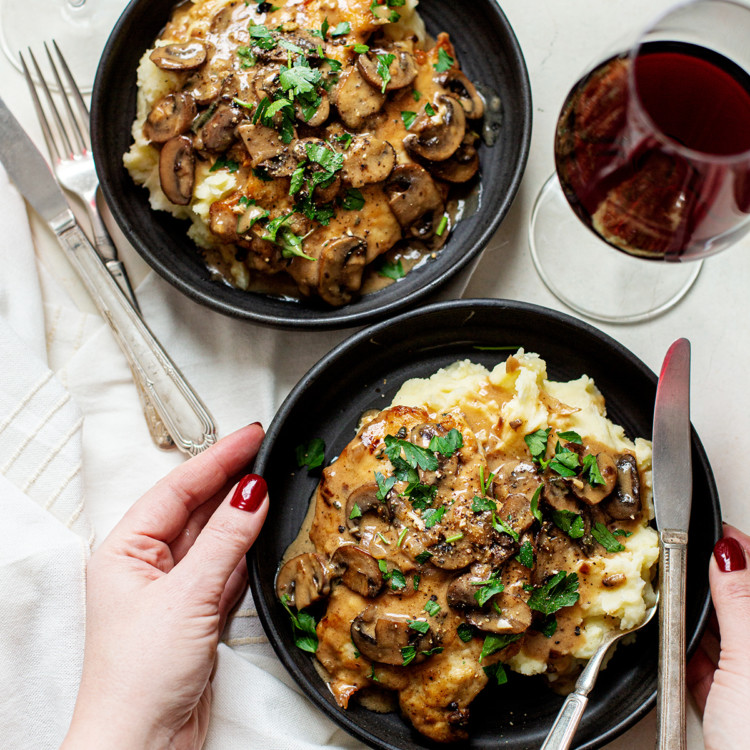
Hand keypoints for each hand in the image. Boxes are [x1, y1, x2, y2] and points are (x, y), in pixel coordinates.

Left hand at [61, 423, 267, 749]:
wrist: (143, 744)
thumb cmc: (139, 677)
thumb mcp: (187, 595)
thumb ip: (224, 539)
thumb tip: (251, 493)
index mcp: (125, 549)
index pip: (177, 487)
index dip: (217, 458)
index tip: (249, 437)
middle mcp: (147, 564)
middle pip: (195, 507)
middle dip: (229, 479)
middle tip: (264, 450)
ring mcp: (173, 588)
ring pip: (213, 536)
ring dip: (240, 513)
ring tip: (269, 482)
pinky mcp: (196, 612)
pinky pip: (225, 567)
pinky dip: (244, 550)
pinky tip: (260, 533)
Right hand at [688, 524, 749, 749]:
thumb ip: (740, 602)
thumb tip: (730, 550)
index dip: (735, 550)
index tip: (707, 527)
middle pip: (735, 605)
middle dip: (706, 582)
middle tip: (679, 557)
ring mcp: (746, 681)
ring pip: (717, 634)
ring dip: (691, 618)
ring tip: (670, 597)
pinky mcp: (724, 704)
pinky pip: (700, 664)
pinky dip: (682, 652)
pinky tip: (673, 644)